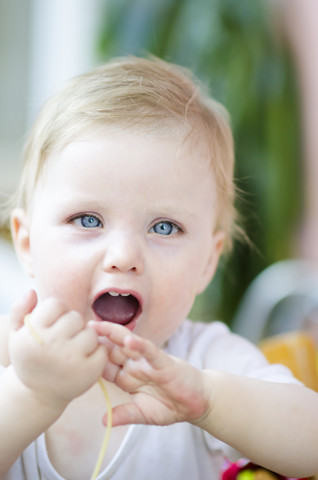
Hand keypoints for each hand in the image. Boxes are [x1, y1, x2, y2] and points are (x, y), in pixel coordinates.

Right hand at [9, 291, 106, 408]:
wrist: (37, 395)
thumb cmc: (29, 359)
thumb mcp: (16, 335)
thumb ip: (20, 309)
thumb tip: (31, 290)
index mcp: (33, 333)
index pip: (56, 304)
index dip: (57, 313)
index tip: (53, 325)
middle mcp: (51, 345)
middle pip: (75, 317)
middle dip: (72, 326)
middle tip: (64, 340)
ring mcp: (71, 360)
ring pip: (90, 333)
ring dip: (85, 339)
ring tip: (73, 350)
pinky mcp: (88, 373)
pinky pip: (102, 350)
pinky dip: (97, 353)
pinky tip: (84, 360)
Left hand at [91, 321, 210, 426]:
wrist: (198, 403)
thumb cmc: (172, 406)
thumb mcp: (144, 415)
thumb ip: (125, 414)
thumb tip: (102, 421)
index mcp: (128, 377)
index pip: (106, 366)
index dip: (91, 357)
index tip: (73, 349)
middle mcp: (136, 366)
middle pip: (113, 349)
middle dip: (97, 339)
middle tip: (80, 327)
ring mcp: (149, 362)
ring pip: (128, 344)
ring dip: (113, 334)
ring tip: (97, 326)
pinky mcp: (164, 362)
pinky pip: (150, 351)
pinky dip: (141, 345)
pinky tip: (129, 340)